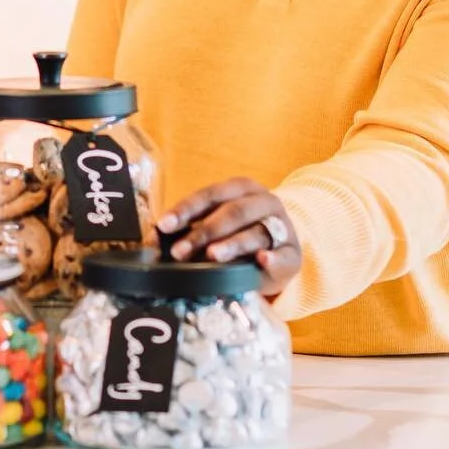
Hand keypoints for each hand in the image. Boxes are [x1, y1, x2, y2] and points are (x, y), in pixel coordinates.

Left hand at [156, 177, 300, 297]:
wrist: (284, 248)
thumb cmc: (242, 233)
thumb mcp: (218, 223)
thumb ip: (192, 226)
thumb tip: (154, 238)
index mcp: (240, 188)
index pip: (209, 195)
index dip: (185, 209)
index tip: (163, 225)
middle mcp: (263, 201)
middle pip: (231, 213)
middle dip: (203, 233)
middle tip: (180, 252)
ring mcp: (282, 226)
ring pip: (255, 232)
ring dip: (233, 244)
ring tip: (213, 255)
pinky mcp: (294, 253)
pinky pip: (284, 255)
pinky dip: (272, 258)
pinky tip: (262, 261)